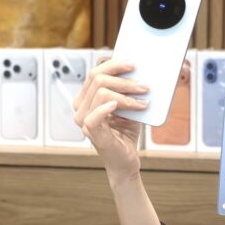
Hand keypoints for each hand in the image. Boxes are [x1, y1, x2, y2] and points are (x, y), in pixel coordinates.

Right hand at [72, 58, 147, 182]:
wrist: (125, 160)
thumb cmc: (124, 134)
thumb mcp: (128, 107)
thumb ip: (127, 90)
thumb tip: (139, 72)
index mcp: (86, 98)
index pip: (94, 73)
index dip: (113, 65)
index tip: (132, 64)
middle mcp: (81, 108)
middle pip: (97, 79)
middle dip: (124, 80)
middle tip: (144, 86)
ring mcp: (84, 121)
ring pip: (101, 93)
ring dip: (126, 94)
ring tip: (143, 101)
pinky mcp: (92, 133)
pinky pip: (94, 116)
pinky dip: (106, 108)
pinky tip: (118, 106)